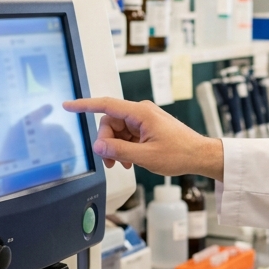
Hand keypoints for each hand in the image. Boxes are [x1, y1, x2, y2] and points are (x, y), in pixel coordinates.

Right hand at [62, 97, 224, 180]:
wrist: (200, 155)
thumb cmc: (180, 153)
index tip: (68, 105)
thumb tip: (98, 146)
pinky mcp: (147, 127)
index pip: (106, 105)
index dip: (84, 105)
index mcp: (140, 113)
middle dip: (107, 142)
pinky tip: (130, 161)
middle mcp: (141, 112)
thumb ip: (119, 150)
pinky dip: (125, 148)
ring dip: (116, 148)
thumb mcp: (145, 156)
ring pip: (117, 131)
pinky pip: (127, 135)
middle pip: (110, 122)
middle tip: (112, 162)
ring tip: (125, 164)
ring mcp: (144, 120)